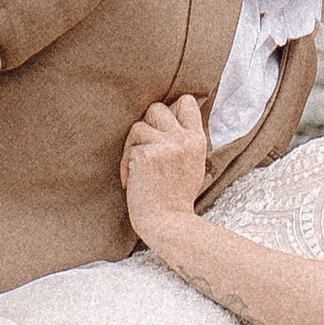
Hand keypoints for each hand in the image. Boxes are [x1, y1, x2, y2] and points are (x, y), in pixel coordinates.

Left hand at [121, 93, 209, 239]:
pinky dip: (125, 164)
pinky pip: (129, 148)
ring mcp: (165, 146)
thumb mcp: (192, 164)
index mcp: (197, 140)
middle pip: (157, 108)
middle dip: (146, 125)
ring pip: (138, 127)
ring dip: (132, 146)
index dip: (171, 109)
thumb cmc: (176, 197)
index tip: (162, 128)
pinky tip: (130, 181)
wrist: (168, 222)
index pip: (186, 102)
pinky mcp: (146, 155)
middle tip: (145, 148)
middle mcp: (183, 139)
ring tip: (136, 167)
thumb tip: (166, 117)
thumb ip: (183, 141)